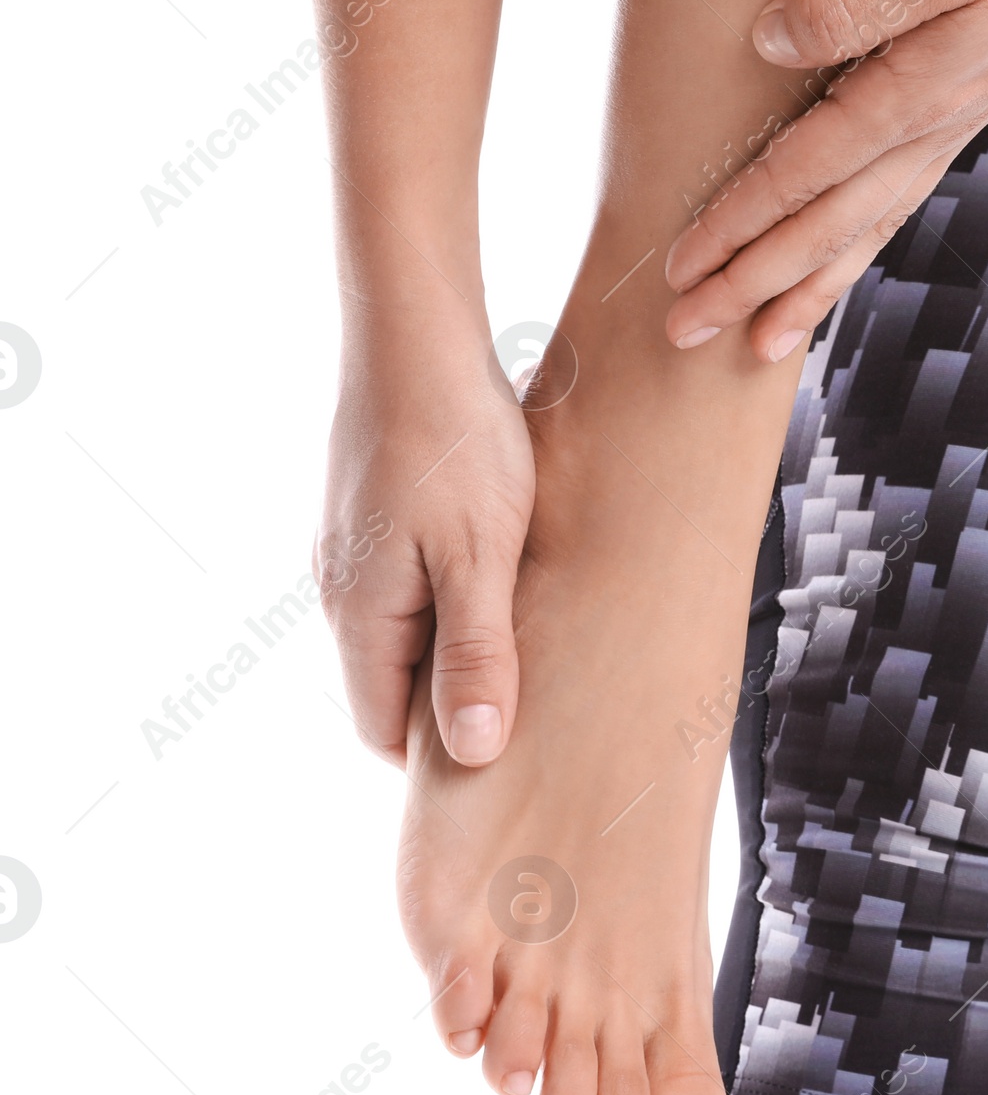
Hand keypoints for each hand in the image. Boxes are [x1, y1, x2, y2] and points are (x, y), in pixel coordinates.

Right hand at [316, 299, 536, 766]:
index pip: (384, 732)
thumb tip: (470, 753)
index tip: (512, 762)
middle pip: (393, 688)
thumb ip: (475, 654)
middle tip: (536, 716)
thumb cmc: (457, 444)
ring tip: (531, 649)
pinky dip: (453, 605)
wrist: (416, 333)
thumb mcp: (479, 558)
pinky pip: (409, 589)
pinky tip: (505, 585)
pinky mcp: (375, 516)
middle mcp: (343, 591)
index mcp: (361, 616)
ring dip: (459, 652)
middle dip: (454, 709)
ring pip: (405, 636)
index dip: (442, 758)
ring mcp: (355, 551)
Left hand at [661, 0, 987, 359]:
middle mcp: (932, 126)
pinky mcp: (971, 103)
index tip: (678, 270)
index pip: (801, 177)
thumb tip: (768, 45)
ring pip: (865, 228)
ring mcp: (955, 122)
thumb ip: (854, 0)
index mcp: (915, 94)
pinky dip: (859, 246)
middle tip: (686, 334)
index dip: (734, 224)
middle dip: (752, 285)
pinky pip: (897, 200)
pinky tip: (840, 262)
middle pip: (824, 228)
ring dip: (807, 289)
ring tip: (761, 346)